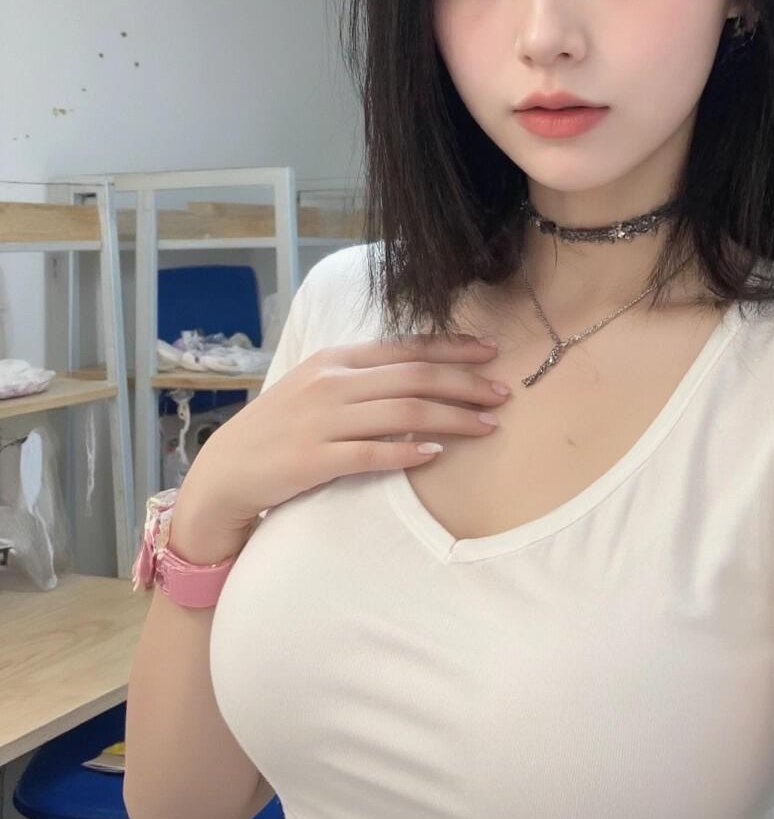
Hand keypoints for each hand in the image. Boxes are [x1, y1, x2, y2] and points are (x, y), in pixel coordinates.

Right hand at [170, 335, 507, 552]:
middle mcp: (331, 383)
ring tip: (487, 426)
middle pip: (414, 378)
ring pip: (402, 413)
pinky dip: (406, 452)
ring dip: (452, 419)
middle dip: (466, 384)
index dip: (453, 348)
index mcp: (335, 360)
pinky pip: (370, 454)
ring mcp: (322, 421)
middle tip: (504, 393)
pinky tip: (437, 455)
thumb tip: (418, 373)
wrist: (225, 471)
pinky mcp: (314, 460)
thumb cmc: (280, 428)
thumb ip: (362, 377)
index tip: (491, 352)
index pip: (405, 348)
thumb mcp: (316, 387)